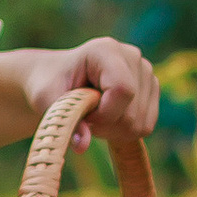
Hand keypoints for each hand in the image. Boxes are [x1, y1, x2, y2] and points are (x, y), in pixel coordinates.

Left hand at [31, 38, 159, 148]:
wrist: (58, 78)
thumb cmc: (49, 85)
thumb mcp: (45, 100)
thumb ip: (64, 119)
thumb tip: (82, 146)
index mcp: (106, 50)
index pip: (123, 90)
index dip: (104, 114)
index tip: (82, 117)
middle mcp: (132, 57)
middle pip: (133, 112)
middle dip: (105, 126)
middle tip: (84, 118)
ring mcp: (146, 72)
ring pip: (141, 123)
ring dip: (113, 130)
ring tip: (93, 116)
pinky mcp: (151, 89)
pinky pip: (146, 126)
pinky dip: (124, 132)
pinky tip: (106, 118)